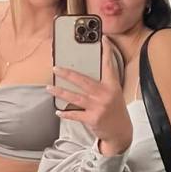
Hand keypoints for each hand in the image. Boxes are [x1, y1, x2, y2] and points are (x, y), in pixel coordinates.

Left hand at [48, 38, 131, 154]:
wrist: (120, 132)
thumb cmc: (115, 110)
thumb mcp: (114, 94)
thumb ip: (103, 83)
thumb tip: (84, 74)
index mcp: (112, 86)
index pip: (109, 65)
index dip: (106, 51)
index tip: (103, 39)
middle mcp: (105, 95)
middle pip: (83, 81)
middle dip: (67, 74)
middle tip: (56, 68)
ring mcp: (98, 107)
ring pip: (75, 97)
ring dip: (60, 92)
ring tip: (49, 88)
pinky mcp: (92, 119)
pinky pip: (75, 114)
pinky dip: (65, 113)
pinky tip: (58, 111)